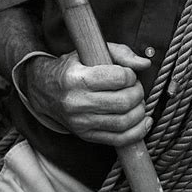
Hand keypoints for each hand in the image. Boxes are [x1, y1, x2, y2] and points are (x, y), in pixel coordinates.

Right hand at [24, 43, 151, 146]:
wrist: (46, 90)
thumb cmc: (73, 68)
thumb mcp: (91, 52)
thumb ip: (121, 53)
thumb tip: (145, 64)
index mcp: (77, 78)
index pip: (118, 78)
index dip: (130, 75)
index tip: (129, 74)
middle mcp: (77, 102)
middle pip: (123, 102)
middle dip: (138, 93)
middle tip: (136, 87)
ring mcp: (81, 122)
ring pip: (123, 122)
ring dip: (139, 111)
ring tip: (137, 101)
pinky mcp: (86, 135)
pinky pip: (118, 139)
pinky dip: (137, 132)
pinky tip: (144, 121)